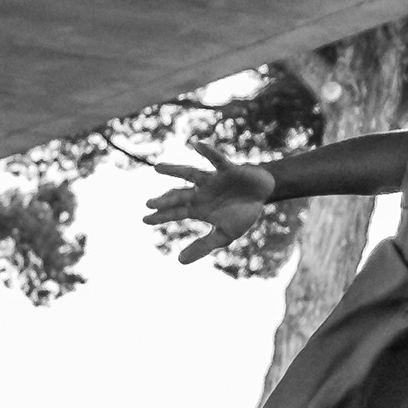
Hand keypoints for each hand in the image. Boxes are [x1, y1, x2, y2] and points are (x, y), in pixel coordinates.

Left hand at [143, 155, 278, 263]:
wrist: (262, 193)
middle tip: (149, 203)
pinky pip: (217, 159)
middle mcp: (202, 192)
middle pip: (179, 195)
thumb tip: (179, 262)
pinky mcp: (228, 168)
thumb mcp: (224, 235)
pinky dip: (208, 152)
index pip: (176, 212)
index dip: (161, 216)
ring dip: (175, 171)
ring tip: (157, 168)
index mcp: (199, 208)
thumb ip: (202, 246)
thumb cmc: (242, 213)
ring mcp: (213, 179)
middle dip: (165, 199)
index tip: (144, 219)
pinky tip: (196, 145)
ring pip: (191, 173)